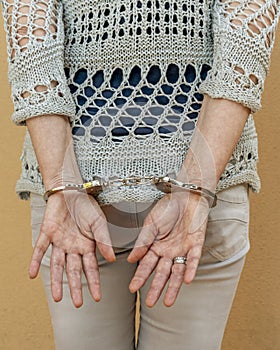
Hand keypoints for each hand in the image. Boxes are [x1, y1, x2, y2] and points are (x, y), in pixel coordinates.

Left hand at [29, 192, 114, 307]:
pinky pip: (40, 249)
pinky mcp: (46, 233)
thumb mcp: (99, 223)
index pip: (91, 268)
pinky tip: (32, 274)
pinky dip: (35, 261)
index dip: (94, 283)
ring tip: (57, 297)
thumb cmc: (87, 206)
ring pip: (57, 264)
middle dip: (75, 287)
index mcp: (87, 245)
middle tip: (77, 304)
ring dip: (56, 280)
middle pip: (73, 271)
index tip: (97, 297)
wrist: (71, 190)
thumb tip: (111, 258)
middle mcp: (72, 247)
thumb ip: (104, 241)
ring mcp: (59, 241)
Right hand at [127, 191, 208, 306]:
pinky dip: (191, 269)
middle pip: (162, 273)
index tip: (132, 289)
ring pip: (178, 272)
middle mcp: (168, 251)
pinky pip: (194, 260)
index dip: (140, 277)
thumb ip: (143, 241)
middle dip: (156, 288)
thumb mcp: (151, 223)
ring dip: (173, 287)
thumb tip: (131, 259)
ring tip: (167, 302)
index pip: (146, 265)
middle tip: (150, 303)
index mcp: (156, 246)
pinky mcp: (196, 245)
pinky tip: (187, 280)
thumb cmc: (167, 207)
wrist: (186, 196)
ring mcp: (183, 249)